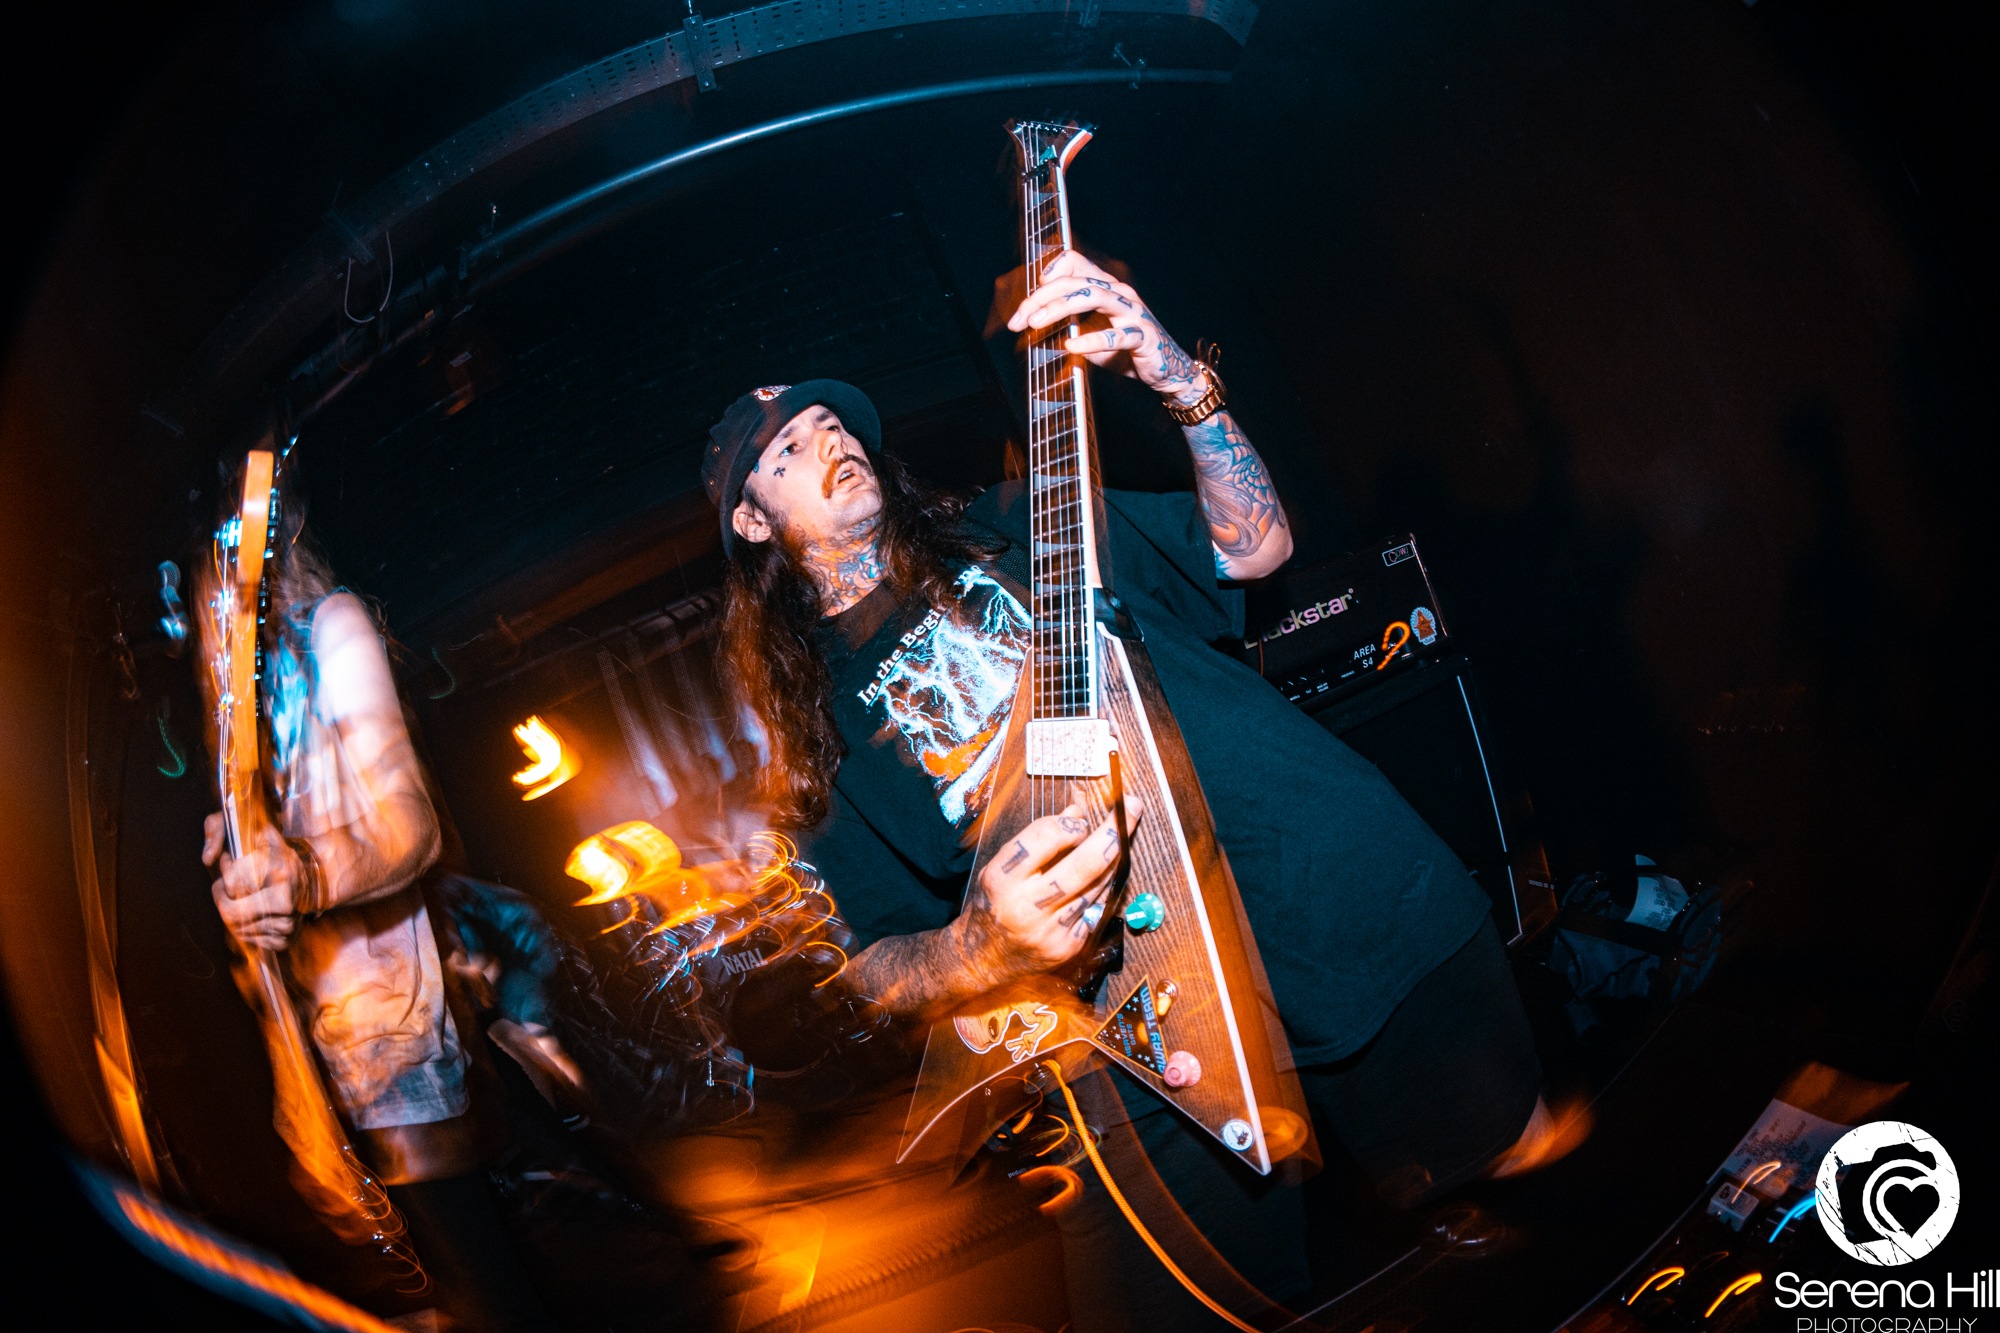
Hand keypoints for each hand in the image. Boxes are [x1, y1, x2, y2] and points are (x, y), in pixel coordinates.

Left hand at [204, 816, 302, 951]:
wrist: (312, 873)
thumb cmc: (273, 850)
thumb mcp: (247, 826)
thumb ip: (217, 828)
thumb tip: (208, 858)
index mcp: (280, 871)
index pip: (232, 884)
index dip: (224, 874)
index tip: (229, 863)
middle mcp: (286, 900)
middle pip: (230, 913)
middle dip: (222, 899)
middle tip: (226, 887)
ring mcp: (288, 923)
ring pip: (237, 930)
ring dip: (232, 914)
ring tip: (241, 897)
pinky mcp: (287, 939)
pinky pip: (250, 942)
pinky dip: (245, 929)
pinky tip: (252, 913)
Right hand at [959, 787, 1143, 982]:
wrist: (984, 959)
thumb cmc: (992, 905)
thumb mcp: (1000, 867)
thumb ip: (1036, 841)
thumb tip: (1077, 812)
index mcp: (1002, 879)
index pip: (1046, 837)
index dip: (1069, 823)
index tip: (1079, 820)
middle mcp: (1027, 906)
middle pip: (1084, 864)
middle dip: (1113, 832)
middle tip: (1132, 807)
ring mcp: (1052, 929)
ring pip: (1098, 885)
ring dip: (1114, 858)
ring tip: (1121, 837)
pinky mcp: (1069, 946)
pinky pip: (1098, 907)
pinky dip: (1105, 887)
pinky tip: (1106, 874)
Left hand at [1005, 250, 1208, 401]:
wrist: (1163, 371)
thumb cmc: (1122, 350)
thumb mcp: (1088, 331)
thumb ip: (1065, 321)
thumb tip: (1029, 320)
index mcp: (1105, 286)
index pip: (1074, 261)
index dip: (1047, 274)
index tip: (1025, 302)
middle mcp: (1119, 292)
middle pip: (1076, 279)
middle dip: (1042, 297)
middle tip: (1019, 319)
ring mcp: (1132, 311)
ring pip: (1094, 295)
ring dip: (1060, 308)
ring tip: (1036, 323)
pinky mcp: (1144, 336)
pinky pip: (1117, 335)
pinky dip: (1092, 340)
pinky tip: (1072, 346)